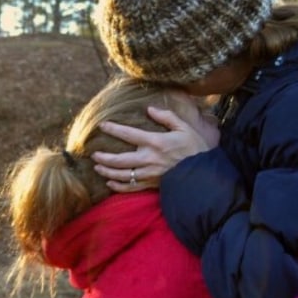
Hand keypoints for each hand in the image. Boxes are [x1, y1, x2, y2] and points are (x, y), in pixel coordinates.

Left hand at [91, 106, 215, 192]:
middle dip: (104, 157)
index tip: (102, 125)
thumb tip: (150, 109)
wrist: (204, 173)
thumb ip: (167, 117)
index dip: (113, 129)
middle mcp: (149, 159)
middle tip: (93, 154)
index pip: (129, 134)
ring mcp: (149, 174)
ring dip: (107, 172)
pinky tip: (110, 184)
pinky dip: (119, 187)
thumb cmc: (195, 148)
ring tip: (97, 167)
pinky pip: (131, 188)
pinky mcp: (152, 185)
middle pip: (120, 160)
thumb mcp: (184, 128)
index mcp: (155, 142)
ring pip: (122, 175)